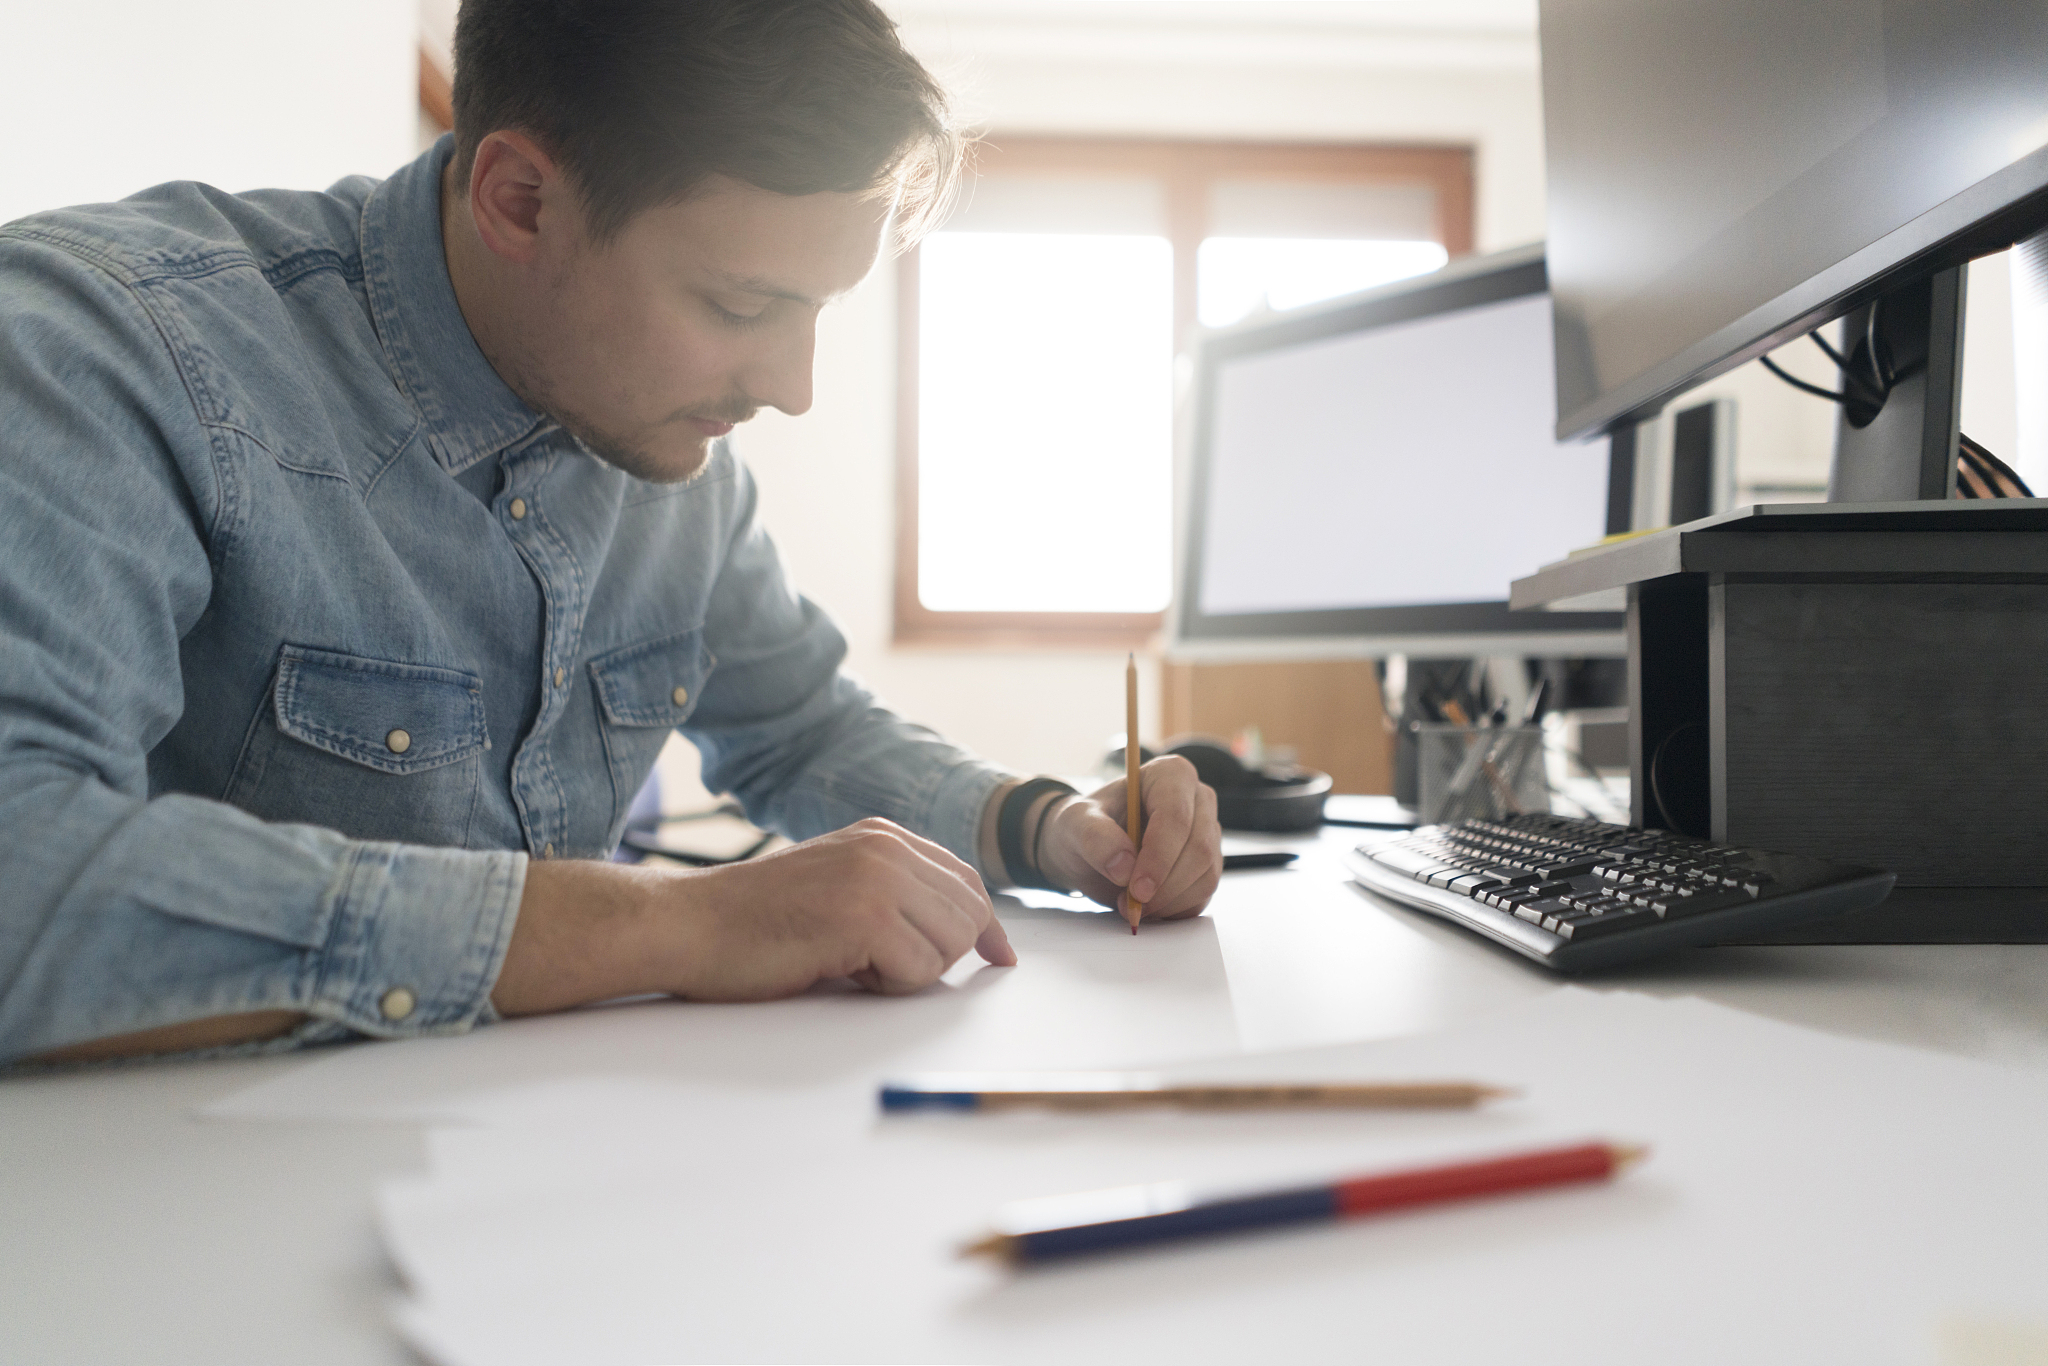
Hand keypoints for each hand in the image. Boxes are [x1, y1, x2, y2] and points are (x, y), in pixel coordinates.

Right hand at [495, 818, 1015, 1013]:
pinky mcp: (864, 916)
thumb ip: (895, 894)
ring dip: (909, 974)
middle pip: (969, 915)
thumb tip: (968, 935)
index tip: (997, 957)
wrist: (688, 926)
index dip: (984, 926)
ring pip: (949, 946)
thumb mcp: (836, 885)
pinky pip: (917, 971)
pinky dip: (887, 988)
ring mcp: (876, 877)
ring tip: (851, 965)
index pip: (966, 879)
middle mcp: (886, 846)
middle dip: (938, 956)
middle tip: (876, 969)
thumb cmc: (753, 922)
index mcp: (882, 834)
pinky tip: (838, 971)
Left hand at [1033, 755, 1222, 921]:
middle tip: (1129, 903)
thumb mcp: (1074, 824)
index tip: (1136, 889)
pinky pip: (1203, 895)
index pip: (1177, 817)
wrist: (1087, 848)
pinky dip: (1174, 910)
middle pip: (1198, 849)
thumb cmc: (1084, 825)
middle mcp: (1197, 800)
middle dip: (1164, 886)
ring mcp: (1207, 833)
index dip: (1160, 856)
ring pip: (1205, 876)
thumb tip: (1124, 868)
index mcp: (1170, 775)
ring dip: (1168, 902)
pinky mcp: (1207, 865)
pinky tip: (1147, 906)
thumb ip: (1095, 839)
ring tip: (1130, 903)